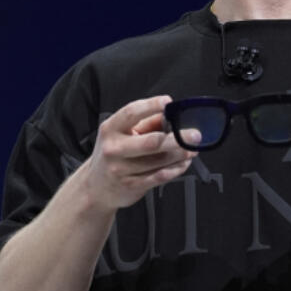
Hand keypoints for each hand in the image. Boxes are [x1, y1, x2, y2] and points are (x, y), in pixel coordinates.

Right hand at [82, 95, 198, 210]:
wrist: (95, 187)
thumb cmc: (114, 154)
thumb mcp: (122, 133)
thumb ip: (146, 123)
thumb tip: (170, 114)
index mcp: (111, 129)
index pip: (131, 112)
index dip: (151, 105)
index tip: (169, 102)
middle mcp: (114, 148)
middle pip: (152, 141)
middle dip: (178, 138)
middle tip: (195, 135)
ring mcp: (121, 169)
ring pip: (159, 160)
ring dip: (181, 154)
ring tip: (192, 149)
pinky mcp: (131, 185)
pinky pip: (160, 176)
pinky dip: (176, 169)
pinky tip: (183, 163)